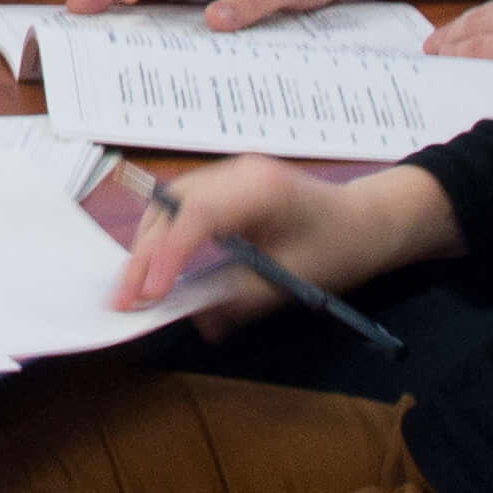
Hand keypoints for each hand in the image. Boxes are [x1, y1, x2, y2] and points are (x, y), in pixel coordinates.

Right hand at [116, 153, 422, 313]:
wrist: (369, 221)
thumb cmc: (340, 248)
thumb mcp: (292, 282)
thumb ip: (240, 301)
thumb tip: (196, 320)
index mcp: (259, 188)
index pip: (197, 215)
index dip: (167, 255)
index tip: (151, 294)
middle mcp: (236, 172)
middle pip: (171, 206)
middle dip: (143, 254)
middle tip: (123, 299)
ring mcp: (228, 174)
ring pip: (169, 203)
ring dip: (148, 245)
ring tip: (135, 287)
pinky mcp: (226, 185)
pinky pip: (182, 205)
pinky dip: (165, 236)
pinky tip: (157, 266)